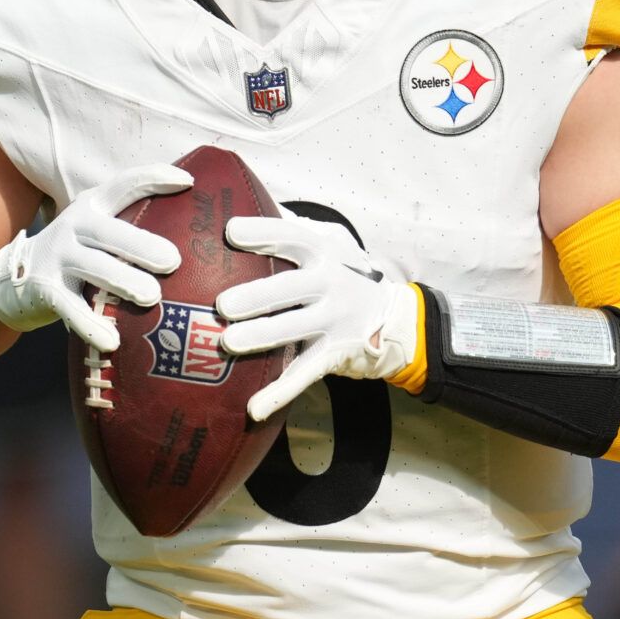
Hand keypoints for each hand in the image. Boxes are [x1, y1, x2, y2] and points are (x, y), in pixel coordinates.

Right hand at [0, 165, 189, 351]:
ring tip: (152, 297)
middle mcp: (74, 226)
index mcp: (93, 206)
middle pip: (110, 232)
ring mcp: (57, 257)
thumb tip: (198, 232)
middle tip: (173, 261)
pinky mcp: (45, 290)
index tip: (189, 182)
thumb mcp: (97, 231)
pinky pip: (71, 309)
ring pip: (94, 268)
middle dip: (142, 245)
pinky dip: (91, 326)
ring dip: (123, 281)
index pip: (125, 184)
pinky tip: (113, 341)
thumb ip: (132, 226)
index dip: (155, 178)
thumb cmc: (76, 255)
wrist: (12, 280)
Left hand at [216, 213, 417, 421]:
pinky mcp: (332, 355)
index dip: (263, 233)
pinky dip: (279, 393)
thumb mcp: (328, 245)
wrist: (395, 317)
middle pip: (290, 287)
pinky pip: (303, 374)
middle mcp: (330, 284)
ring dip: (262, 337)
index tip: (231, 231)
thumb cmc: (342, 274)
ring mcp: (333, 321)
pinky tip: (253, 408)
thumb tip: (238, 210)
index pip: (292, 236)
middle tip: (224, 303)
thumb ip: (290, 230)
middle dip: (258, 295)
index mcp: (324, 251)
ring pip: (294, 330)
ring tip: (229, 343)